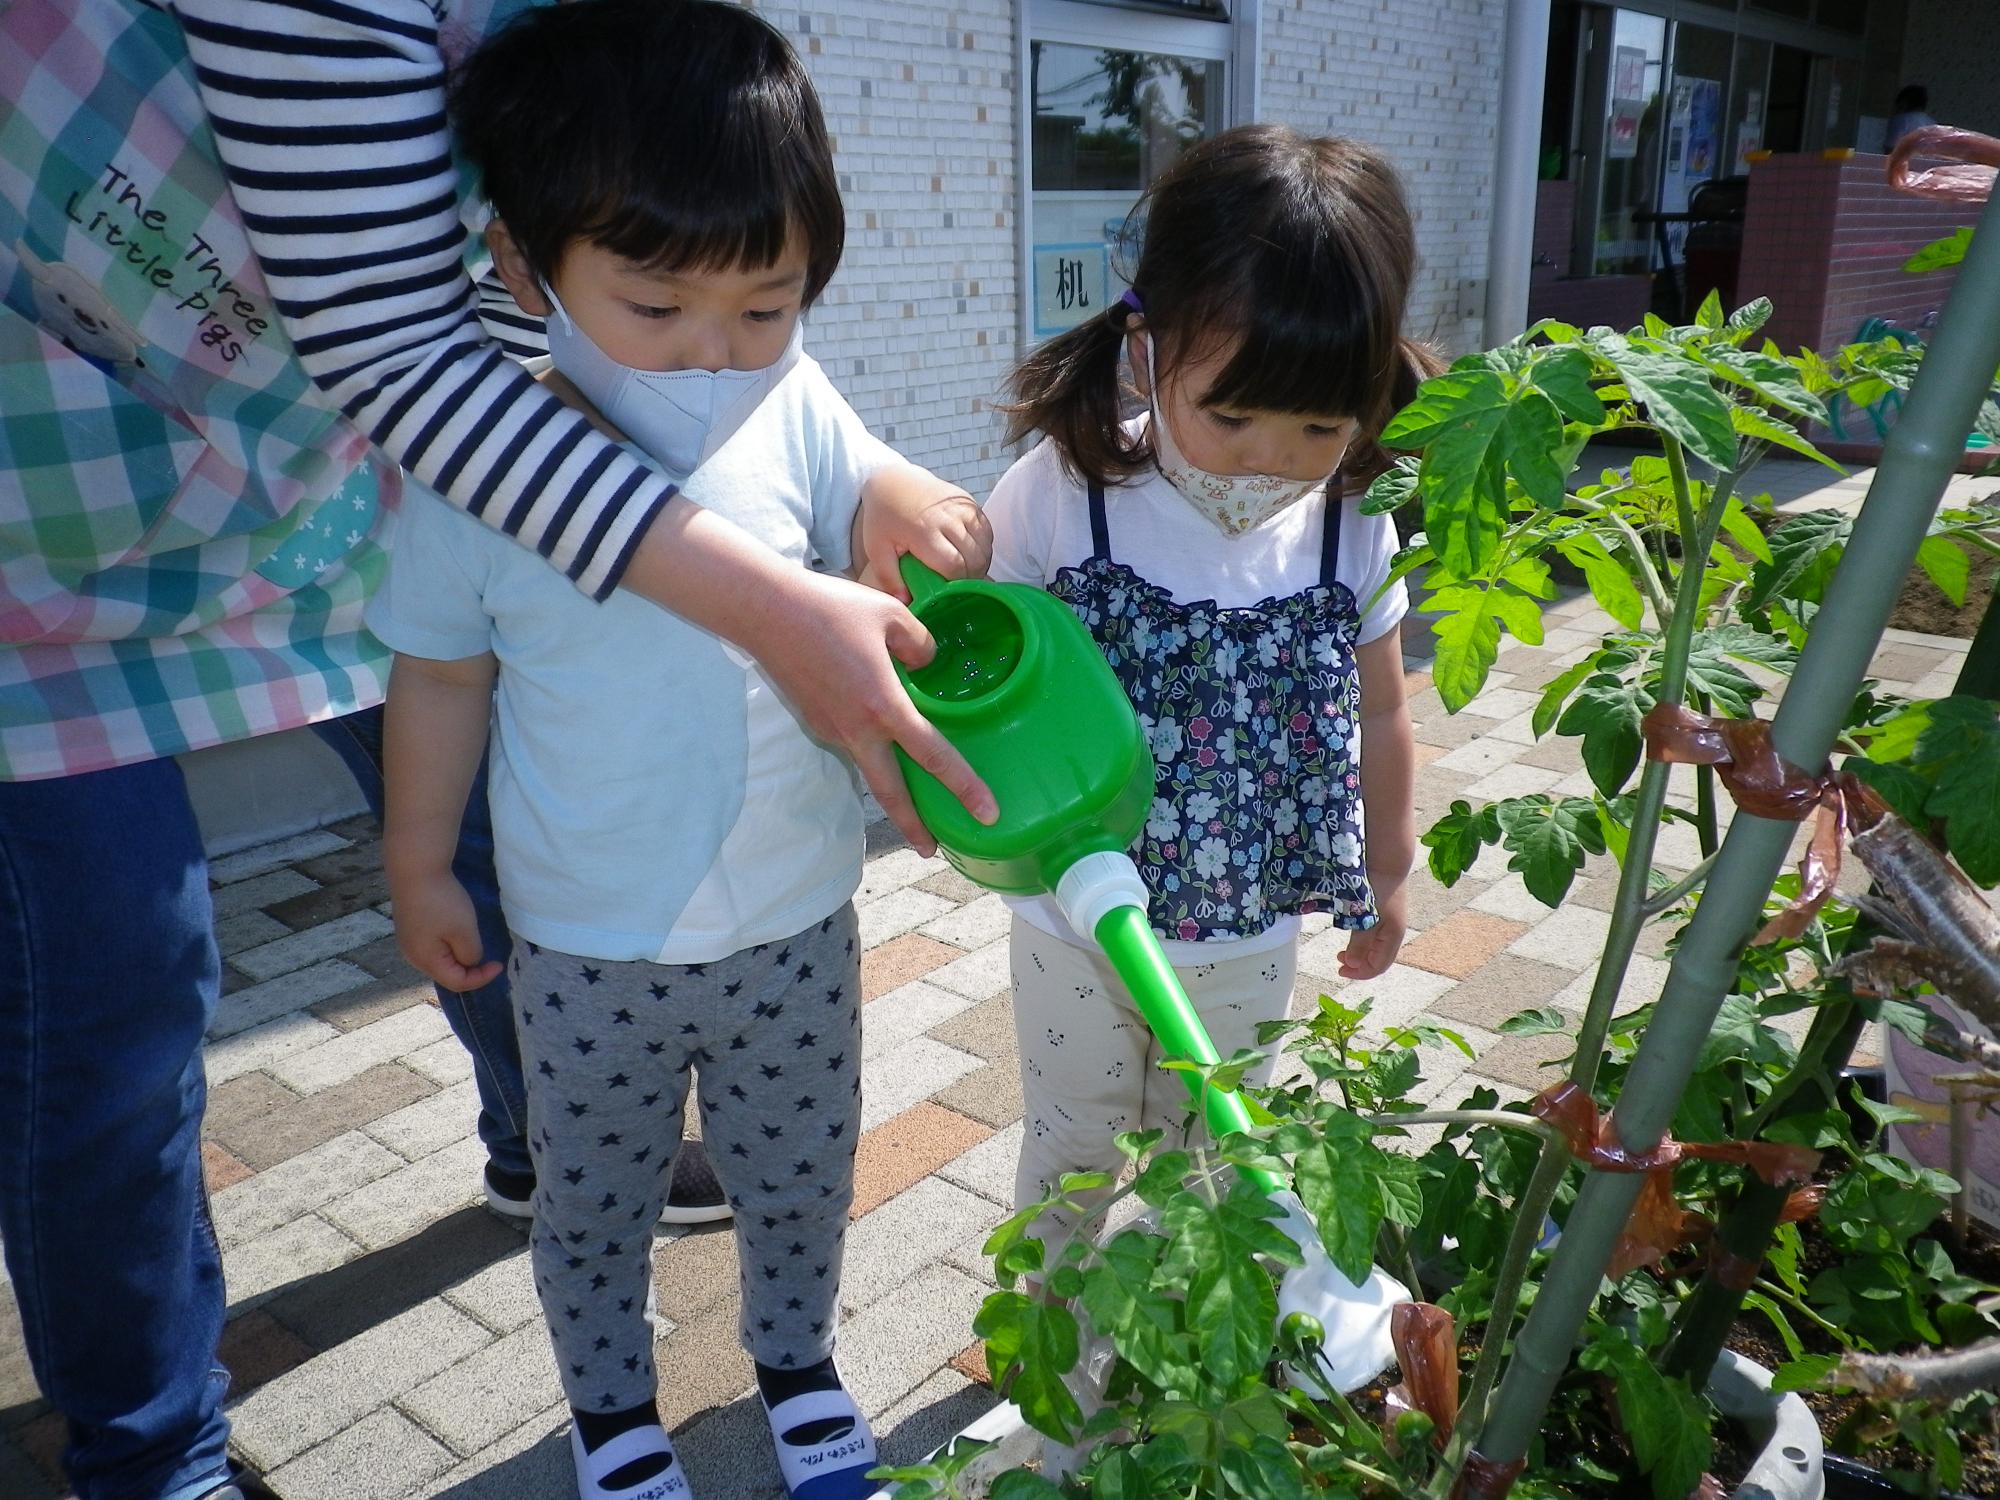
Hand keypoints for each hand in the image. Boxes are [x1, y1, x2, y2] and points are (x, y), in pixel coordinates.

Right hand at [392, 868, 502, 992]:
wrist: (415, 868)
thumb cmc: (442, 901)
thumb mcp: (464, 931)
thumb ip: (470, 953)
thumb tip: (469, 961)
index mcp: (425, 961)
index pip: (457, 983)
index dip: (481, 978)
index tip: (499, 964)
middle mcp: (412, 956)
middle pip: (447, 973)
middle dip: (470, 969)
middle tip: (489, 956)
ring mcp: (408, 941)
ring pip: (440, 958)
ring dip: (460, 955)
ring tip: (474, 942)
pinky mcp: (409, 927)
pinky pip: (433, 944)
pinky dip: (449, 944)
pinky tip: (457, 929)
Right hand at [748, 565, 997, 854]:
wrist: (766, 612)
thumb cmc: (830, 609)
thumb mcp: (891, 614)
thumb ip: (920, 644)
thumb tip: (926, 664)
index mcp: (884, 705)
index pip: (933, 756)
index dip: (964, 787)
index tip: (988, 814)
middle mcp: (858, 729)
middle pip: (891, 793)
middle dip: (914, 826)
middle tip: (932, 849)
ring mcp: (833, 729)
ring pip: (870, 766)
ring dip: (892, 786)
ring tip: (915, 794)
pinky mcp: (816, 721)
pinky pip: (852, 741)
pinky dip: (869, 746)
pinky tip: (875, 729)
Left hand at [855, 469, 992, 601]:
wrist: (894, 482)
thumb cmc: (884, 519)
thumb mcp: (877, 549)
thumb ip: (889, 578)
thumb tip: (906, 603)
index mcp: (924, 531)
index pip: (954, 566)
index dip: (956, 583)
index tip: (949, 590)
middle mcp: (947, 517)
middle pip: (975, 558)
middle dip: (971, 577)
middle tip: (960, 585)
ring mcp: (961, 508)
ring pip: (985, 546)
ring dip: (980, 563)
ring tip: (966, 572)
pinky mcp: (970, 503)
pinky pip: (987, 532)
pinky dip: (983, 547)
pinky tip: (970, 554)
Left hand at [1338, 885, 1407, 980]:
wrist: (1387, 862)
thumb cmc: (1377, 888)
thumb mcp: (1366, 917)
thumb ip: (1360, 941)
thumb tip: (1353, 964)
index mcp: (1392, 936)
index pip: (1378, 966)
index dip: (1360, 973)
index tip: (1340, 970)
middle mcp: (1393, 932)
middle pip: (1378, 959)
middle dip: (1358, 965)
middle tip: (1338, 961)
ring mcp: (1390, 923)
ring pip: (1375, 948)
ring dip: (1359, 953)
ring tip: (1342, 951)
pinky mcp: (1384, 914)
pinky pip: (1374, 936)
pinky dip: (1361, 942)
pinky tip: (1351, 935)